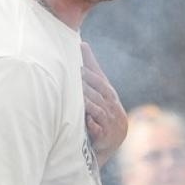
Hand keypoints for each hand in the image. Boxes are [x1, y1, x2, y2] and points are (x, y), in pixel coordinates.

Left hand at [82, 42, 127, 156]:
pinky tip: (87, 120)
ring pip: (96, 108)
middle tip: (72, 75)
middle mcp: (112, 105)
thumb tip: (82, 43)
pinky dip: (92, 124)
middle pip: (98, 92)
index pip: (99, 80)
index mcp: (109, 93)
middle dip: (85, 84)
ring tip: (75, 95)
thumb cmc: (103, 110)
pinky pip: (98, 128)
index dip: (88, 72)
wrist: (111, 141)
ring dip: (85, 102)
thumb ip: (91, 69)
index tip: (77, 65)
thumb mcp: (99, 89)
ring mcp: (110, 120)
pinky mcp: (106, 135)